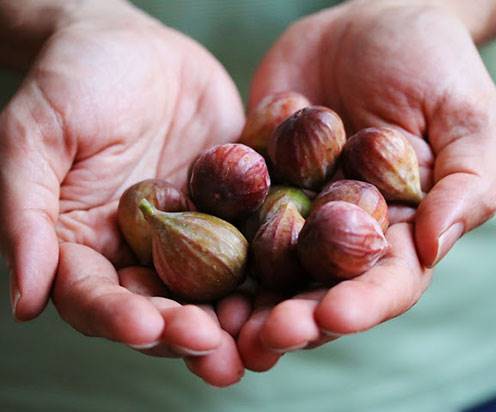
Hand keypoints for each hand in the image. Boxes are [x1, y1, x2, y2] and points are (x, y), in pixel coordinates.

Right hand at [0, 1, 247, 385]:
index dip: (121, 319)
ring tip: (264, 339)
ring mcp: (192, 230)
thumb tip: (24, 300)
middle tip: (220, 352)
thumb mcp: (33, 137)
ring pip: (214, 286)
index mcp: (86, 244)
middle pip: (162, 304)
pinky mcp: (233, 207)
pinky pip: (253, 239)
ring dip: (238, 316)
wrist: (136, 45)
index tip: (150, 330)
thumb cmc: (73, 81)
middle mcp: (141, 248)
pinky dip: (272, 265)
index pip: (98, 297)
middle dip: (189, 332)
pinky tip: (297, 284)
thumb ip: (24, 215)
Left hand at [239, 0, 495, 368]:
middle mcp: (341, 233)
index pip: (384, 283)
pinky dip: (205, 240)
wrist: (374, 22)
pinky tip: (178, 261)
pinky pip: (229, 213)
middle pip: (318, 290)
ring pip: (266, 268)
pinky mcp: (254, 181)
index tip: (333, 317)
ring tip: (217, 325)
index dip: (361, 306)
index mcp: (398, 232)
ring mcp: (294, 210)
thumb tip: (437, 246)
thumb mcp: (468, 120)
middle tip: (263, 337)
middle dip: (292, 318)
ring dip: (242, 301)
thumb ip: (464, 185)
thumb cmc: (435, 68)